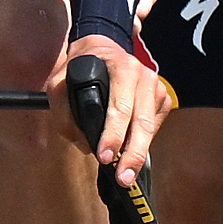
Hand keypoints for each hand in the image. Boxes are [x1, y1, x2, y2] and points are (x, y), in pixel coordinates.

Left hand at [52, 34, 165, 185]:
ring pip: (151, 127)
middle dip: (132, 153)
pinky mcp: (162, 98)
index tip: (104, 156)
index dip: (113, 134)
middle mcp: (143, 76)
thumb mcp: (60, 81)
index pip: (120, 107)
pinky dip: (143, 142)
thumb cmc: (82, 66)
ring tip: (127, 175)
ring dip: (139, 153)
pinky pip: (155, 125)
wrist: (104, 46)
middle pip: (142, 122)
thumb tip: (83, 144)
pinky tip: (131, 153)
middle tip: (122, 178)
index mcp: (122, 68)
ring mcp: (156, 87)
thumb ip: (63, 112)